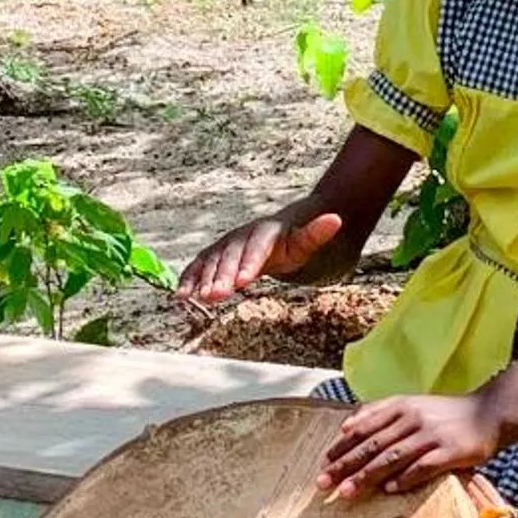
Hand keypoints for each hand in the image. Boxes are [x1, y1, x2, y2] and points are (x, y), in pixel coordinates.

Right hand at [179, 210, 344, 304]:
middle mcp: (242, 235)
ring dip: (204, 279)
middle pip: (231, 255)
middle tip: (216, 295)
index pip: (257, 248)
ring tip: (197, 298)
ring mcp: (227, 244)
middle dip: (222, 275)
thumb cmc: (297, 239)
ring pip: (213, 261)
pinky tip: (181, 296)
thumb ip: (318, 232)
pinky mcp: (216, 256)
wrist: (285, 229)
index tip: (243, 282)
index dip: (249, 264)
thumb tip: (336, 219)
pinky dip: (190, 279)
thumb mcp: (309, 239)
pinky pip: (201, 266)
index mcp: (266, 231)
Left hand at [320, 392, 508, 499]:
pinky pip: (423, 467)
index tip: (323, 464)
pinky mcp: (450, 451)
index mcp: (401, 405)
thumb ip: (380, 412)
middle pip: (372, 444)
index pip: (364, 427)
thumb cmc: (445, 414)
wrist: (490, 413)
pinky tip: (388, 490)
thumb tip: (345, 426)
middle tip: (323, 484)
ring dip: (366, 476)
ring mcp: (432, 435)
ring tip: (346, 492)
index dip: (341, 446)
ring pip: (392, 457)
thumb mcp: (412, 404)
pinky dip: (404, 478)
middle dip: (345, 465)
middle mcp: (413, 418)